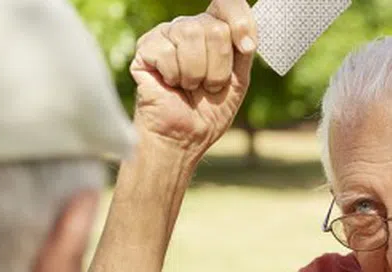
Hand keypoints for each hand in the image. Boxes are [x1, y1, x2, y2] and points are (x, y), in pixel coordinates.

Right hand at [130, 0, 255, 156]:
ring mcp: (166, 35)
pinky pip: (167, 51)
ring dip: (197, 72)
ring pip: (191, 34)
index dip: (241, 21)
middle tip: (208, 86)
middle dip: (218, 66)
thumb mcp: (238, 80)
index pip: (228, 4)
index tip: (246, 47)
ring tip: (189, 86)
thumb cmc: (208, 112)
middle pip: (214, 27)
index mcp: (213, 30)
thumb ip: (243, 51)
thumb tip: (244, 35)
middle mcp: (189, 27)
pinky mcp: (146, 48)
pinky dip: (174, 75)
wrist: (184, 138)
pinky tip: (169, 85)